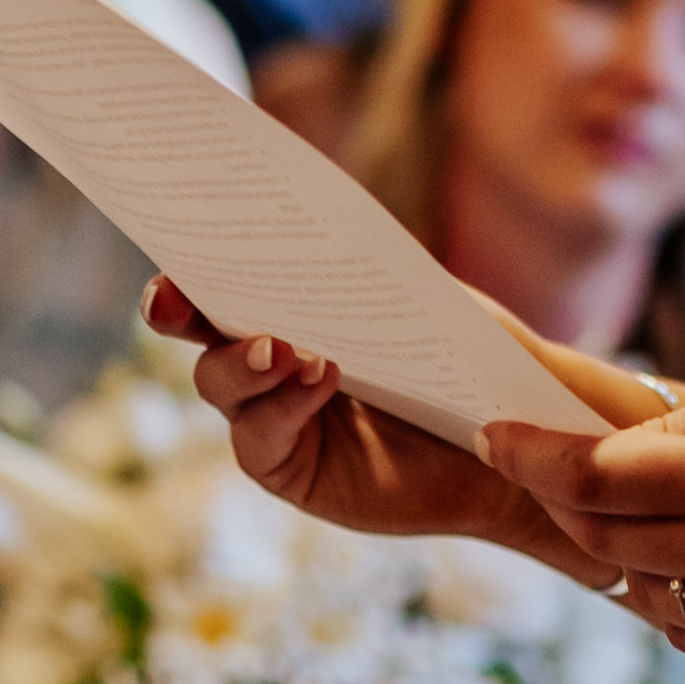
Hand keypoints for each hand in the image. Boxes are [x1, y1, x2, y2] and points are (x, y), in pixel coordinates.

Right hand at [149, 286, 653, 586]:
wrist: (510, 439)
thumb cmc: (464, 356)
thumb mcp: (419, 297)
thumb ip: (361, 269)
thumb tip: (308, 215)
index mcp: (285, 306)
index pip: (223, 276)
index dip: (187, 257)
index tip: (174, 237)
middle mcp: (264, 360)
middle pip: (199, 330)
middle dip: (177, 309)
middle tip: (173, 299)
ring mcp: (270, 416)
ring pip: (220, 384)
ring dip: (243, 361)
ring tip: (286, 347)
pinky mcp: (289, 468)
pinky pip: (260, 438)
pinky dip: (283, 407)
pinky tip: (320, 378)